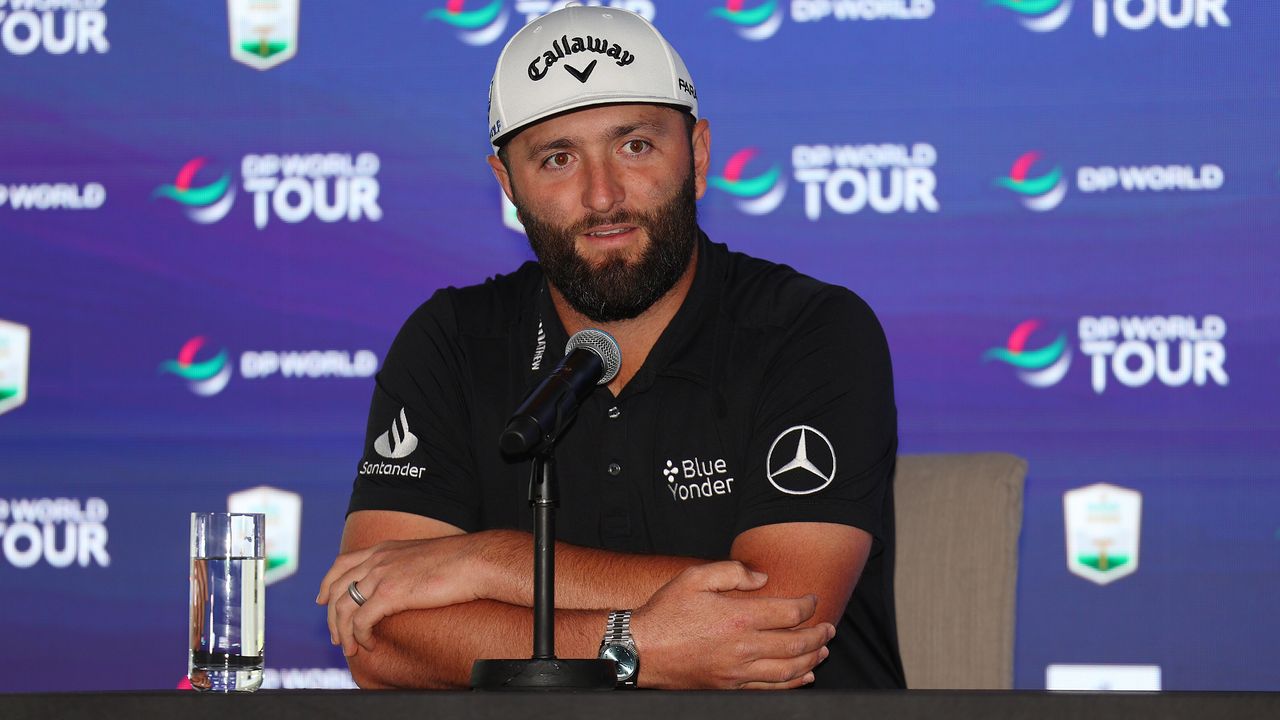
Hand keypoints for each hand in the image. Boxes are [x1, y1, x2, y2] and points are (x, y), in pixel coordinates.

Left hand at [315, 534, 495, 655]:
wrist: (474, 560)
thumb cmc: (459, 561)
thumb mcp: (423, 556)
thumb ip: (405, 566)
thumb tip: (406, 582)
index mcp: (384, 549)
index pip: (342, 564)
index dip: (327, 583)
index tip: (322, 600)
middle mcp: (377, 559)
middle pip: (336, 588)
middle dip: (331, 616)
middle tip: (336, 636)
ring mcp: (381, 575)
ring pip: (344, 607)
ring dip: (343, 632)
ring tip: (350, 648)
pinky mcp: (390, 593)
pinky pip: (361, 620)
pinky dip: (360, 636)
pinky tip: (370, 644)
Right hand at [630, 561, 833, 689]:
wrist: (640, 650)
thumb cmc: (666, 612)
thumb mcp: (694, 577)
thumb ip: (732, 572)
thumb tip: (762, 578)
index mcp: (737, 617)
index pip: (789, 613)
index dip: (808, 606)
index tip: (813, 601)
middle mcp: (743, 647)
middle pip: (796, 643)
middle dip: (819, 634)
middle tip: (830, 627)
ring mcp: (738, 671)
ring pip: (789, 670)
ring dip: (812, 659)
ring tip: (823, 649)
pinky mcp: (730, 687)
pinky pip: (771, 688)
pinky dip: (793, 682)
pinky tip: (804, 675)